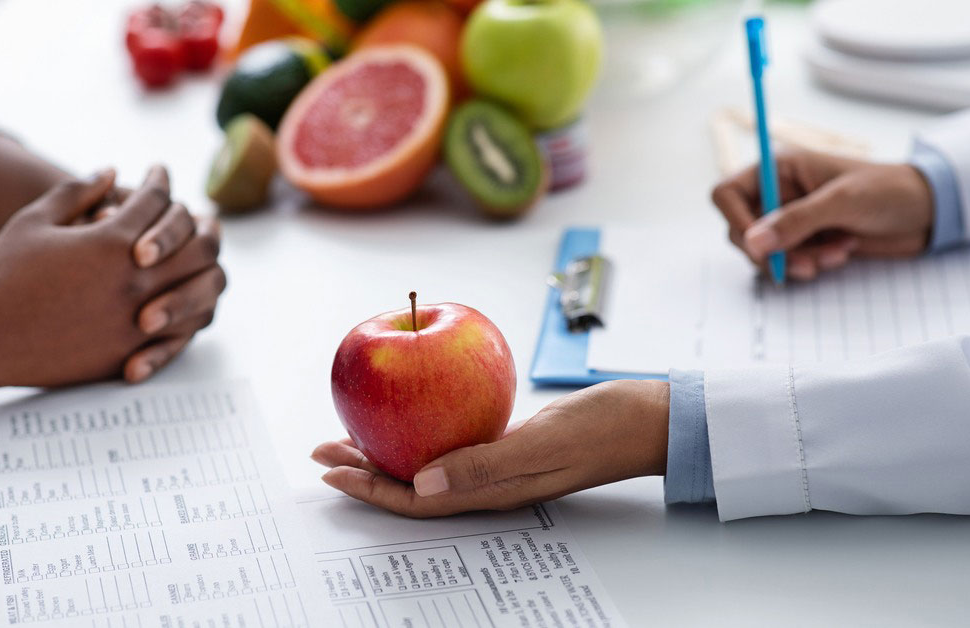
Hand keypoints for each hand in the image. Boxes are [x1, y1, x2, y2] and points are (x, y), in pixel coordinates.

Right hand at [0, 166, 223, 387]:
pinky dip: (190, 311)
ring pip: (201, 289)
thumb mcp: (34, 220)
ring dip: (204, 268)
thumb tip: (112, 171)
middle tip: (194, 217)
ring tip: (197, 257)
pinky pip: (184, 332)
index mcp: (111, 241)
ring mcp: (138, 320)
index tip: (159, 173)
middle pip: (196, 243)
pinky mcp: (132, 352)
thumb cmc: (0, 274)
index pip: (158, 200)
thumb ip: (77, 192)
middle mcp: (134, 279)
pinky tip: (183, 298)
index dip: (160, 181)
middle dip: (198, 224)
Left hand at [312, 380, 669, 516]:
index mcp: (491, 490)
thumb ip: (483, 464)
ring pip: (426, 462)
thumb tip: (422, 483)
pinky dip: (419, 427)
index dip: (368, 489)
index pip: (415, 499)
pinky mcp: (507, 440)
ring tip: (350, 435)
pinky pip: (451, 439)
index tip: (330, 470)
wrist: (646, 418)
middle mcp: (487, 481)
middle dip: (363, 470)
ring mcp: (497, 462)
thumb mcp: (542, 444)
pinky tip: (409, 411)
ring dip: (385, 451)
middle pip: (410, 483)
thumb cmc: (602, 430)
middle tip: (322, 451)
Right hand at [711, 150, 933, 280]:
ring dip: (795, 261)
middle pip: (742, 230)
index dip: (735, 221)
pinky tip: (841, 253)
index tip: (758, 246)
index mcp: (779, 170)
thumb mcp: (842, 201)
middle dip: (772, 251)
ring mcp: (791, 220)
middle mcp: (778, 194)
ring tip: (834, 255)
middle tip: (804, 262)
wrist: (929, 211)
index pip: (728, 194)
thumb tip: (752, 243)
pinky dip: (809, 265)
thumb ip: (795, 221)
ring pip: (764, 252)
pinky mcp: (805, 241)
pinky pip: (786, 262)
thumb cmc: (889, 190)